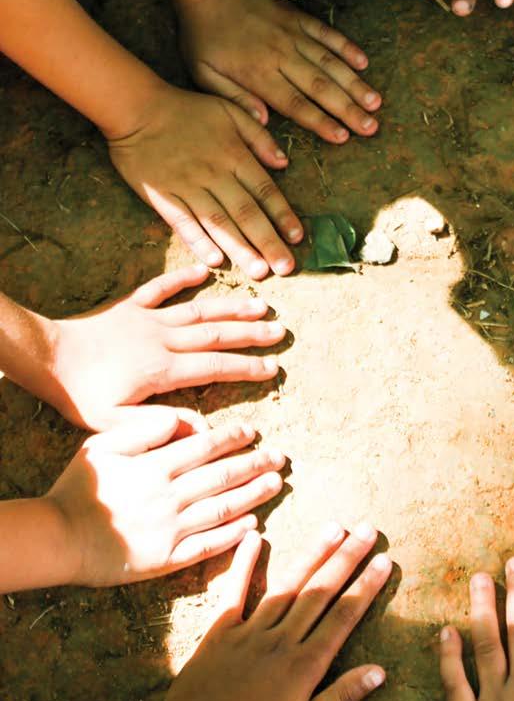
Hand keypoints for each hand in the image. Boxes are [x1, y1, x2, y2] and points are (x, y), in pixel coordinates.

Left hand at [44, 266, 282, 430]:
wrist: (46, 358)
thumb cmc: (79, 395)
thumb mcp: (114, 423)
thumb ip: (159, 427)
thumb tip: (203, 430)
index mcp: (163, 370)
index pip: (216, 367)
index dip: (248, 368)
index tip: (273, 368)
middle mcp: (163, 340)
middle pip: (216, 335)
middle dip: (252, 334)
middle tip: (281, 331)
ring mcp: (149, 319)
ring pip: (199, 310)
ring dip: (231, 308)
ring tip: (261, 305)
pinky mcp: (131, 306)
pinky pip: (161, 288)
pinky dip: (183, 278)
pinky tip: (204, 269)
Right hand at [45, 410, 285, 585]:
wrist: (58, 539)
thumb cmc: (79, 488)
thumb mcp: (102, 445)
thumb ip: (144, 429)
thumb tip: (183, 422)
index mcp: (154, 467)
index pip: (204, 447)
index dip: (232, 438)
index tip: (252, 432)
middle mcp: (168, 497)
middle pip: (222, 476)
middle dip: (255, 464)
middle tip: (280, 457)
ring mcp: (171, 530)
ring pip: (223, 508)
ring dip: (254, 495)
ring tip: (276, 484)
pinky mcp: (168, 559)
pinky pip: (209, 546)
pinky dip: (234, 535)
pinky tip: (253, 525)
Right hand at [107, 86, 301, 278]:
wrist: (135, 107)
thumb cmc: (187, 109)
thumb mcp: (230, 111)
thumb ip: (259, 137)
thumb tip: (284, 163)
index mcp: (234, 154)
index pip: (265, 190)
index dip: (283, 215)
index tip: (298, 237)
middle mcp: (214, 174)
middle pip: (246, 213)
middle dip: (268, 242)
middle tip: (286, 268)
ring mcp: (187, 186)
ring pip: (218, 223)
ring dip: (240, 249)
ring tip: (259, 271)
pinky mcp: (162, 196)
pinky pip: (183, 223)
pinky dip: (198, 242)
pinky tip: (214, 261)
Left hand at [165, 522, 389, 700]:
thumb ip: (340, 698)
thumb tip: (380, 671)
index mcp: (305, 664)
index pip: (343, 616)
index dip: (365, 586)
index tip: (384, 559)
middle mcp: (282, 638)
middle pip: (321, 591)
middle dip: (347, 557)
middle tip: (367, 528)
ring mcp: (251, 629)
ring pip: (288, 584)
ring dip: (312, 553)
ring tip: (333, 527)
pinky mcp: (222, 629)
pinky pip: (236, 590)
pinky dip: (244, 562)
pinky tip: (255, 537)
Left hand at [178, 0, 381, 143]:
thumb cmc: (202, 37)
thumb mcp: (204, 74)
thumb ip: (234, 99)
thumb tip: (264, 122)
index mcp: (259, 74)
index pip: (296, 104)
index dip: (321, 122)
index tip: (343, 137)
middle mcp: (282, 56)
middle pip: (321, 87)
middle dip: (349, 109)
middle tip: (371, 127)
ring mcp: (293, 35)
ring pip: (330, 63)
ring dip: (355, 84)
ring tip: (375, 103)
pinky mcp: (298, 18)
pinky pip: (327, 34)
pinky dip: (347, 48)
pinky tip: (363, 63)